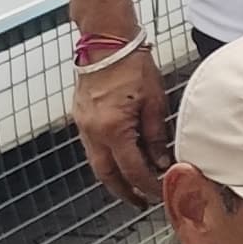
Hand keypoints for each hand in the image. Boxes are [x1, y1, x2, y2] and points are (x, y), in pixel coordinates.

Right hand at [72, 47, 169, 207]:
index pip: (133, 171)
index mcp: (113, 129)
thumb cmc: (132, 64)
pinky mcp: (80, 116)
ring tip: (131, 185)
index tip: (160, 193)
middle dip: (124, 192)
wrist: (106, 41)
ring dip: (113, 177)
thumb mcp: (154, 102)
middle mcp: (93, 131)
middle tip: (140, 201)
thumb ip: (157, 136)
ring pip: (96, 162)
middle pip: (107, 175)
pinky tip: (119, 158)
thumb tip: (162, 161)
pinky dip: (105, 158)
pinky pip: (91, 146)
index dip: (148, 186)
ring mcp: (83, 124)